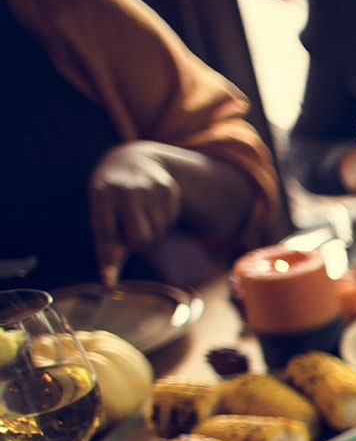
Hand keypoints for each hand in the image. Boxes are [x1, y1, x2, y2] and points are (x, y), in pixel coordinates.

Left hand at [88, 142, 181, 284]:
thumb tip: (109, 279)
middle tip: (131, 232)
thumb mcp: (100, 206)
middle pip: (140, 239)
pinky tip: (152, 206)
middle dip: (138, 243)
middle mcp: (127, 189)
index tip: (108, 282)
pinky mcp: (169, 189)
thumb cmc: (111, 193)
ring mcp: (151, 188)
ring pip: (157, 232)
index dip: (108, 258)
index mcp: (102, 193)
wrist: (133, 159)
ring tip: (140, 213)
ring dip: (150, 229)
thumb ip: (107, 237)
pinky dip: (162, 219)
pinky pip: (170, 221)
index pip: (106, 233)